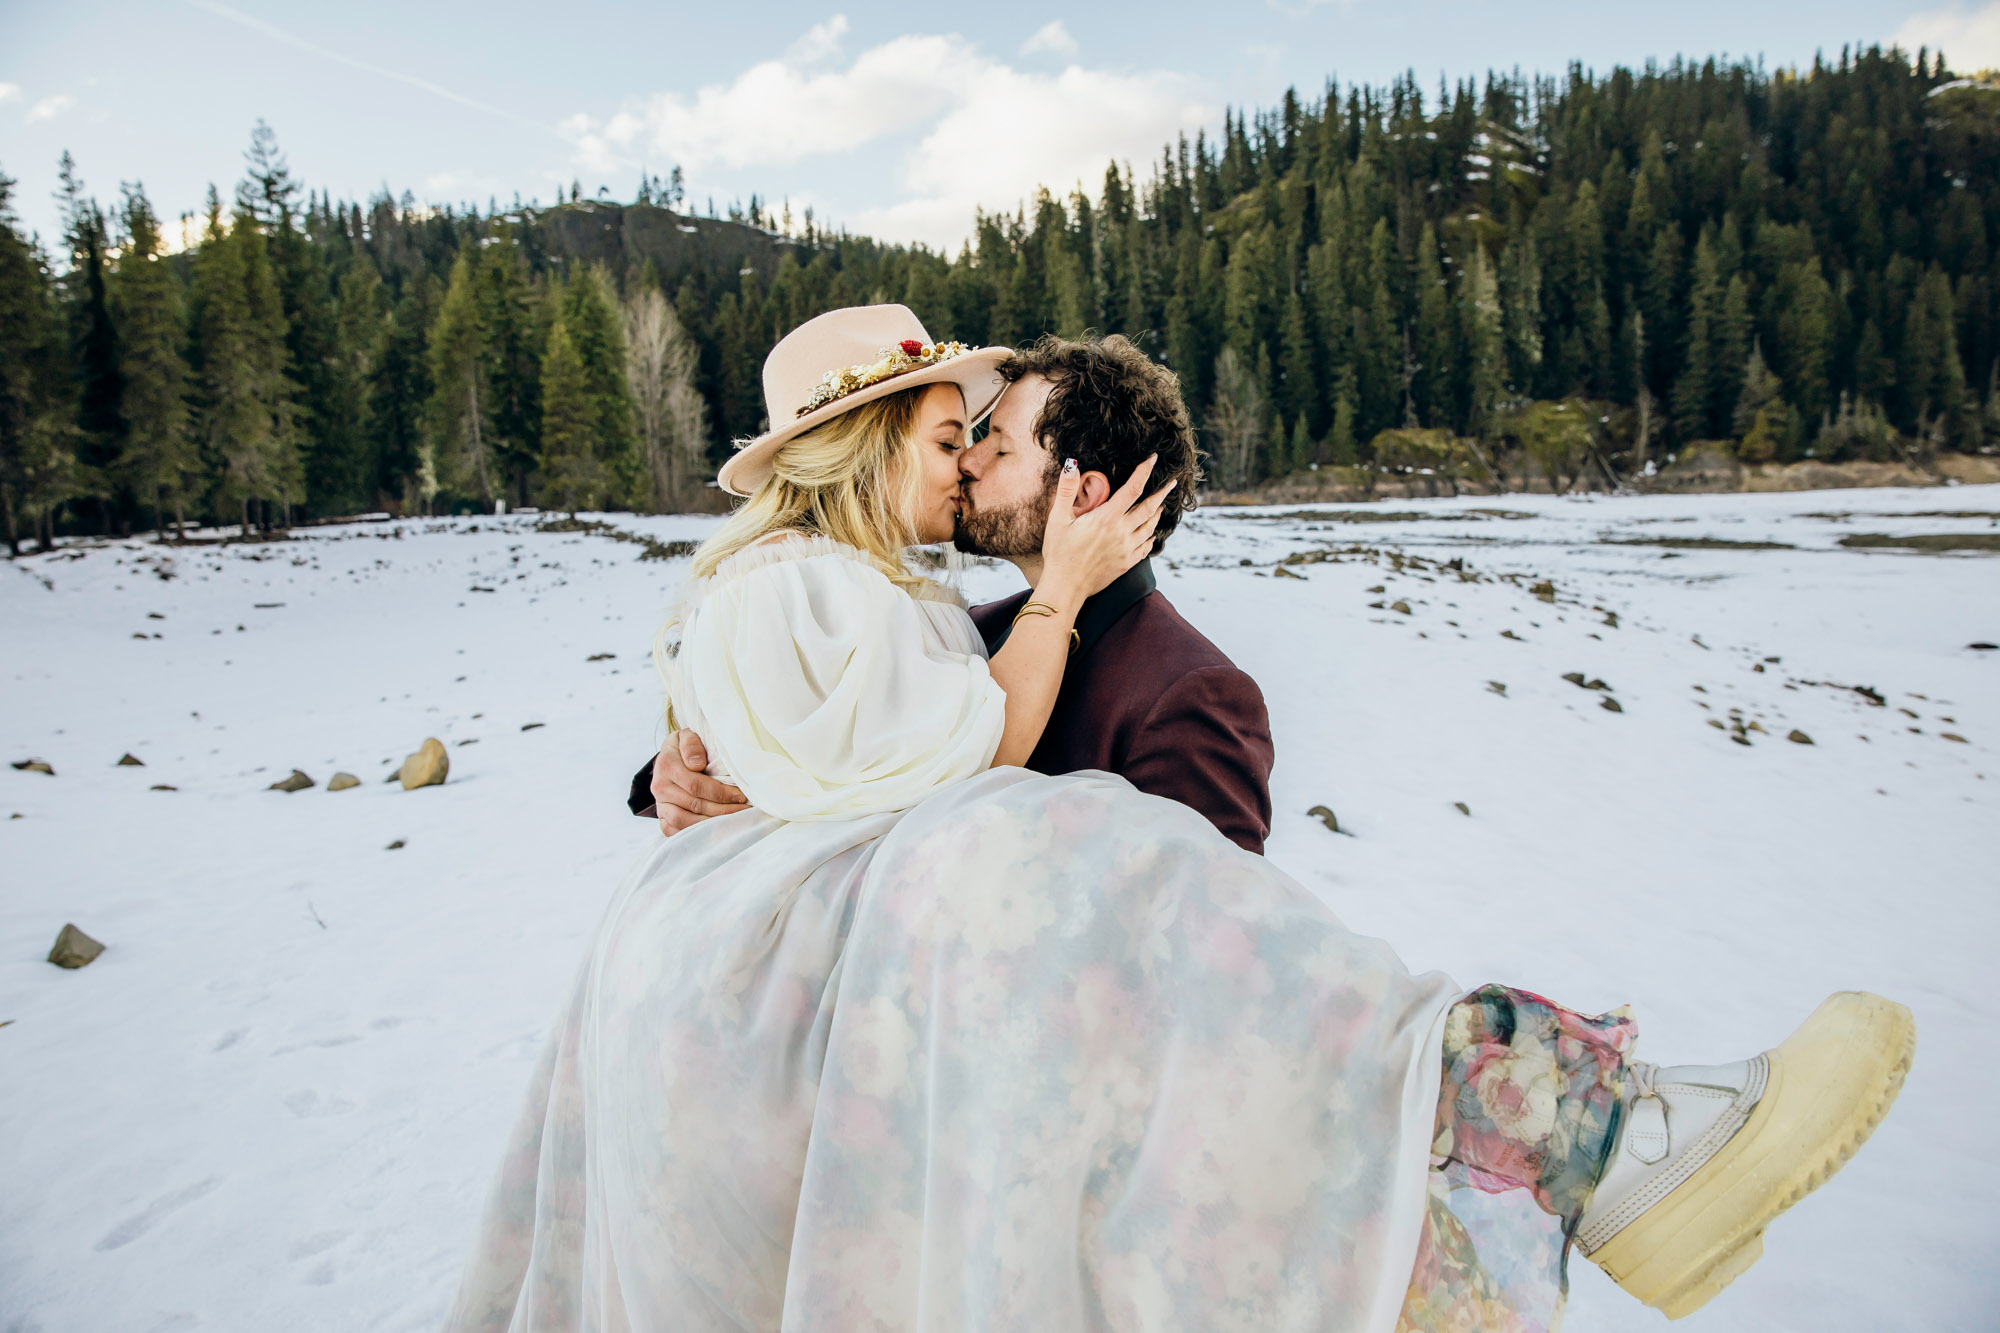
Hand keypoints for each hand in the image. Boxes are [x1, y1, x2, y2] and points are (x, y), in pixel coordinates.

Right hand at [651, 729, 749, 834]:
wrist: (670, 759)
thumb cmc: (685, 748)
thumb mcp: (687, 736)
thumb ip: (691, 745)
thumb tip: (696, 764)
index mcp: (666, 765)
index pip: (696, 785)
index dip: (721, 792)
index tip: (740, 795)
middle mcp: (660, 787)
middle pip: (694, 805)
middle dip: (723, 809)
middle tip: (744, 811)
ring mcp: (660, 805)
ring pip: (685, 821)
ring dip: (712, 823)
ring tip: (733, 821)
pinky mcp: (663, 819)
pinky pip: (675, 832)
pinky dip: (695, 834)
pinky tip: (716, 830)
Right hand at [1038, 455, 1167, 598]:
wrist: (1066, 587)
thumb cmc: (1059, 552)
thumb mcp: (1057, 519)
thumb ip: (1066, 490)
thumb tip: (1071, 464)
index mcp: (1107, 518)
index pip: (1133, 488)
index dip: (1145, 471)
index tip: (1153, 459)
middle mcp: (1122, 532)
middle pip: (1149, 507)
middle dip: (1162, 493)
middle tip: (1171, 483)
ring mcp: (1127, 549)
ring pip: (1150, 527)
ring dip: (1157, 513)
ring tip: (1161, 505)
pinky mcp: (1127, 563)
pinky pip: (1146, 547)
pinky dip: (1151, 537)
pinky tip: (1152, 534)